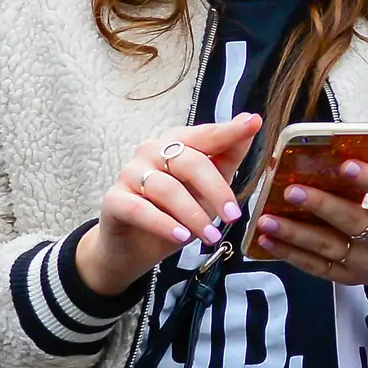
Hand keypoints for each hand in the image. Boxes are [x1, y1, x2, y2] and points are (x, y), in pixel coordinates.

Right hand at [78, 114, 258, 293]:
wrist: (135, 247)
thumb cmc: (176, 211)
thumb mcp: (208, 186)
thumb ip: (228, 155)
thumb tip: (252, 121)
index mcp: (176, 142)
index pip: (206, 134)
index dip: (229, 131)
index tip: (253, 124)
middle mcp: (151, 151)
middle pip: (189, 163)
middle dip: (216, 191)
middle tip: (233, 217)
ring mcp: (129, 173)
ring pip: (167, 189)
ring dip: (193, 216)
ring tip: (211, 237)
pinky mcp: (114, 199)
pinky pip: (140, 209)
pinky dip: (164, 224)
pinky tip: (181, 237)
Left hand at [261, 153, 367, 290]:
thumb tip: (359, 160)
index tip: (345, 165)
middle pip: (352, 221)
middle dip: (320, 205)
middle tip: (291, 190)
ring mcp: (365, 261)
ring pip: (327, 246)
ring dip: (294, 233)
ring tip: (267, 219)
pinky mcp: (347, 276)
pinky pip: (316, 267)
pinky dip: (290, 255)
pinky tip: (268, 241)